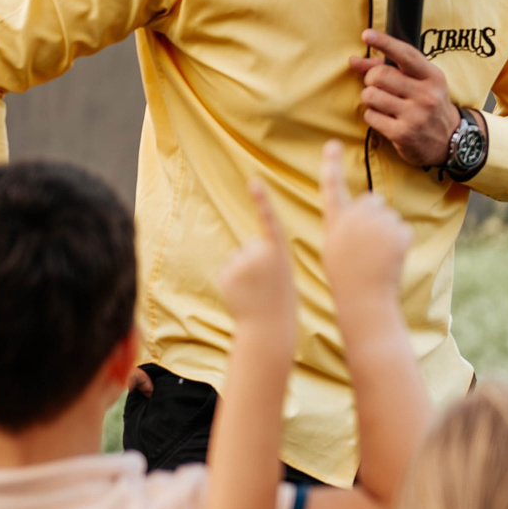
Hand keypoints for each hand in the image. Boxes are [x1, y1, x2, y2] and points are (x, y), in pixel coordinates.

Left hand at [218, 182, 298, 347]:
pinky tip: (243, 294)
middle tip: (265, 283)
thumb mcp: (281, 273)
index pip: (269, 221)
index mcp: (279, 252)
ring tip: (255, 290)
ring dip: (243, 272)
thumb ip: (266, 258)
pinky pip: (228, 270)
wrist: (269, 327)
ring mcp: (241, 264)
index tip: (254, 182)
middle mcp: (259, 254)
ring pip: (238, 258)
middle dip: (254, 260)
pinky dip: (233, 281)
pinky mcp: (226, 275)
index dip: (262, 200)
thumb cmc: (280, 300)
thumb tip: (244, 253)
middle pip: (250, 245)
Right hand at [318, 141, 412, 311]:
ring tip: (376, 256)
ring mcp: (377, 223)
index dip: (330, 164)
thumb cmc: (347, 277)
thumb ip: (347, 224)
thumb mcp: (336, 247)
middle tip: (368, 245)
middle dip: (374, 215)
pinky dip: (400, 243)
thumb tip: (366, 206)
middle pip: (371, 200)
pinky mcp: (397, 231)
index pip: (331, 186)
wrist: (365, 298)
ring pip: (389, 216)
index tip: (332, 143)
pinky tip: (390, 259)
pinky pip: (403, 230)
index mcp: (335, 220)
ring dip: (387, 232)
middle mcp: (355, 216)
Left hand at [349, 32, 462, 166]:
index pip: (406, 55)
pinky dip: (373, 116)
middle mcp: (426, 95)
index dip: (384, 42)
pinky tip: (386, 120)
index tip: (367, 34)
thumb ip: (389, 69)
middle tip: (378, 85)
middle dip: (371, 79)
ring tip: (383, 104)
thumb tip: (354, 61)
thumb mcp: (420, 83)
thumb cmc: (429, 105)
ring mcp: (415, 116)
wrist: (450, 141)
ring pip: (370, 95)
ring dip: (370, 98)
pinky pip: (370, 116)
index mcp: (433, 77)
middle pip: (379, 75)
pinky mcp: (403, 134)